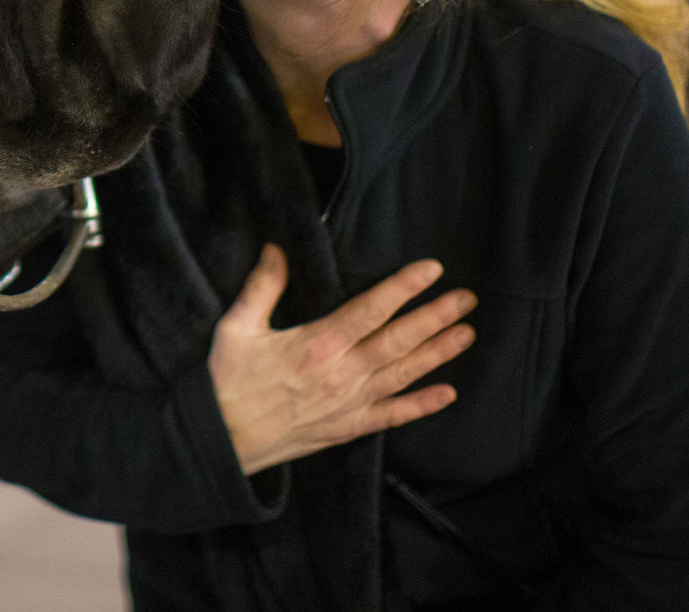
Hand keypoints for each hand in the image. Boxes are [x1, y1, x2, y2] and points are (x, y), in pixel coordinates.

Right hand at [208, 245, 475, 475]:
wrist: (221, 439)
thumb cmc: (226, 380)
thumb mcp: (236, 326)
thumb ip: (262, 286)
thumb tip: (277, 249)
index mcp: (316, 344)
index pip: (371, 309)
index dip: (404, 287)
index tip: (432, 269)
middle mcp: (341, 374)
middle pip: (398, 340)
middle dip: (435, 317)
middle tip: (467, 299)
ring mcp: (348, 403)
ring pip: (403, 374)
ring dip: (438, 354)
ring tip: (467, 334)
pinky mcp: (347, 427)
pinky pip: (391, 416)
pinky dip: (420, 406)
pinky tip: (447, 395)